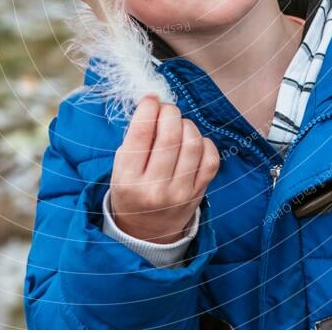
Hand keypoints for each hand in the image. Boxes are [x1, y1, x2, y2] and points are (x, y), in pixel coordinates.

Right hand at [109, 95, 219, 243]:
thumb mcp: (121, 168)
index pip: (141, 133)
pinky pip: (210, 158)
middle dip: (170, 112)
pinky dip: (205, 142)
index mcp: (128, 179)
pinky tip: (194, 142)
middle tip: (166, 110)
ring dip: (187, 125)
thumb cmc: (131, 191)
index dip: (148, 108)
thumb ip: (136, 138)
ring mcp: (180, 193)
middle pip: (170, 135)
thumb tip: (155, 103)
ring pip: (193, 143)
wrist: (146, 233)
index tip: (151, 98)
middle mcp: (155, 187)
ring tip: (179, 126)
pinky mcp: (199, 194)